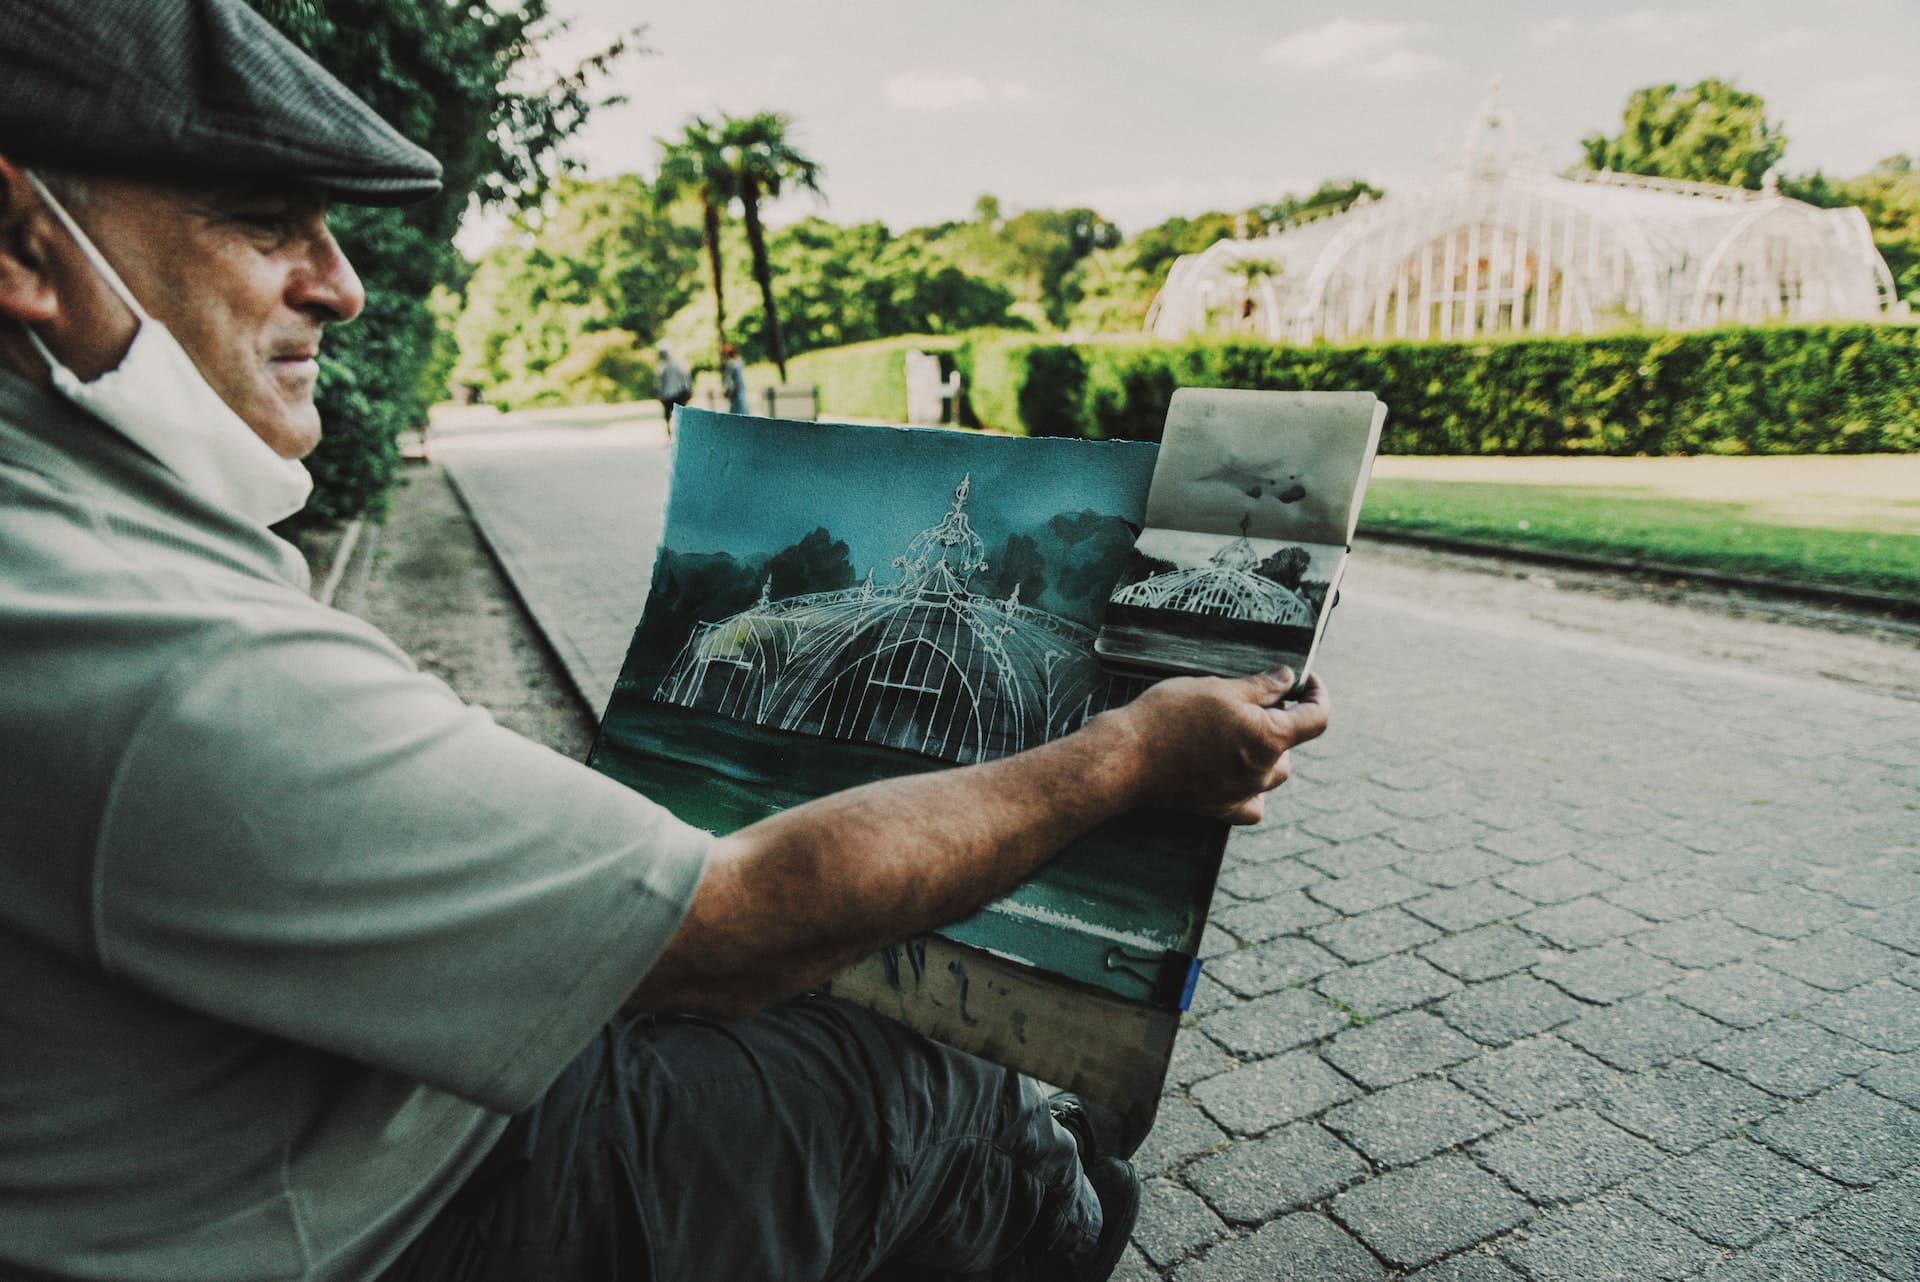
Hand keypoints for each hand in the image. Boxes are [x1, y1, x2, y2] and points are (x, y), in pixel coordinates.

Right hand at [1111, 668, 1330, 824]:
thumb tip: (1288, 679)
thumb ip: (1261, 686)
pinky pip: (1253, 803)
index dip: (1318, 694)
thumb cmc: (1169, 717)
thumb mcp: (1217, 687)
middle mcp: (1262, 772)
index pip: (1317, 718)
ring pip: (1273, 773)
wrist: (1126, 759)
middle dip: (1280, 719)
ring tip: (1234, 731)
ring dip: (1266, 752)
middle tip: (1249, 700)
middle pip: (1291, 745)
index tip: (1306, 681)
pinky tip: (1236, 771)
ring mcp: (1242, 794)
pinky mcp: (1220, 809)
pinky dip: (1252, 788)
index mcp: (1270, 738)